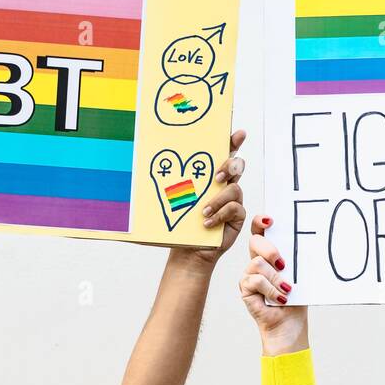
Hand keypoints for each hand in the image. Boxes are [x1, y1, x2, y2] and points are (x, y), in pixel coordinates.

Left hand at [166, 129, 246, 271]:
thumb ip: (167, 184)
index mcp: (209, 176)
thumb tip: (147, 166)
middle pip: (236, 165)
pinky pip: (235, 208)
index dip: (232, 141)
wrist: (189, 251)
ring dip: (218, 198)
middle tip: (217, 176)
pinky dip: (220, 214)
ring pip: (234, 188)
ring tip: (203, 210)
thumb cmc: (182, 225)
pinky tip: (207, 222)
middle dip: (230, 165)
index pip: (222, 153)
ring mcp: (232, 201)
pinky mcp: (237, 216)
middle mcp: (224, 185)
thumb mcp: (171, 201)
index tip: (237, 133)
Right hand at [239, 214, 308, 354]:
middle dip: (270, 250)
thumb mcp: (300, 274)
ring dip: (276, 278)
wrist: (289, 324)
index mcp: (270, 254)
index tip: (271, 220)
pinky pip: (256, 280)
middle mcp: (257, 261)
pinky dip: (271, 290)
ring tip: (286, 290)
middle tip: (283, 264)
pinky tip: (280, 298)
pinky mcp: (245, 288)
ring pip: (257, 263)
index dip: (260, 222)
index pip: (260, 231)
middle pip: (255, 242)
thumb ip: (297, 258)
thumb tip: (307, 240)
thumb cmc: (296, 299)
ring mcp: (249, 274)